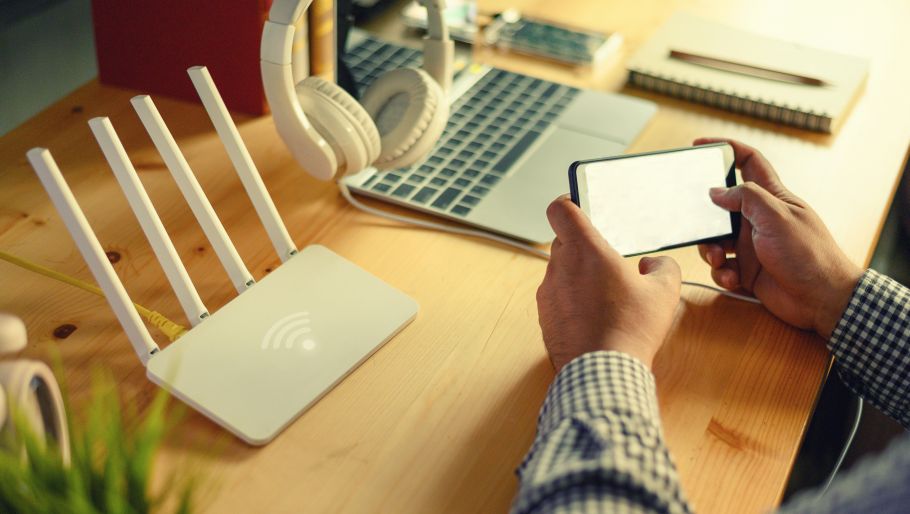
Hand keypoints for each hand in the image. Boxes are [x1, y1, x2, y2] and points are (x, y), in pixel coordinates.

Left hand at [537, 197, 680, 370]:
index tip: (580, 205)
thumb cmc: (630, 329)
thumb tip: (653, 265)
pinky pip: (556, 298)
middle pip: (564, 241)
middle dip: (584, 246)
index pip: (560, 209)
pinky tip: (595, 317)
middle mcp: (559, 268)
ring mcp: (547, 294)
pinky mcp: (544, 317)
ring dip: (578, 276)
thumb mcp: (663, 292)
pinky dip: (571, 300)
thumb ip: (662, 267)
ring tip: (605, 295)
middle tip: (607, 260)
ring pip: (560, 271)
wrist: (602, 373)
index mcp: (584, 250)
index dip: (569, 202)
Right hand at [695, 138, 862, 337]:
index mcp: (771, 198)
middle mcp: (758, 219)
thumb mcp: (776, 216)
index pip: (749, 162)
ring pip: (715, 240)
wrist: (822, 300)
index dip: (727, 149)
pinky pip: (722, 267)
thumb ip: (745, 197)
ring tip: (719, 259)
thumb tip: (716, 192)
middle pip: (721, 207)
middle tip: (698, 225)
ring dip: (710, 250)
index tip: (701, 145)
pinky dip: (722, 273)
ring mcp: (752, 245)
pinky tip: (732, 278)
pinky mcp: (747, 270)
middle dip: (706, 217)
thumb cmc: (808, 254)